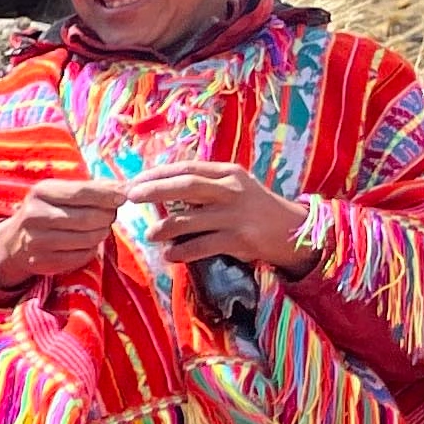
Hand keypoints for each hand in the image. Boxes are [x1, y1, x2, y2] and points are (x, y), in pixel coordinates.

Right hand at [0, 180, 116, 285]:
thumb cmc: (49, 210)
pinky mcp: (41, 262)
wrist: (15, 241)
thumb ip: (93, 188)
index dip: (107, 195)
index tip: (123, 197)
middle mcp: (35, 215)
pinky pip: (81, 257)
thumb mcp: (62, 192)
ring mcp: (36, 241)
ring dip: (101, 234)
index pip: (82, 192)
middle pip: (88, 218)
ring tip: (98, 229)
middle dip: (107, 217)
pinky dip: (90, 250)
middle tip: (109, 217)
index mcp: (41, 192)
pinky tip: (85, 244)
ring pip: (87, 239)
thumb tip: (127, 188)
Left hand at [129, 163, 315, 274]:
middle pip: (185, 186)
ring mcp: (234, 215)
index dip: (157, 174)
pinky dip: (181, 252)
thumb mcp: (233, 188)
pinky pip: (201, 246)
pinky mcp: (238, 239)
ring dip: (162, 228)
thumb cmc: (253, 208)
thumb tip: (158, 190)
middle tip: (130, 197)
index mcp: (228, 173)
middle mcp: (231, 190)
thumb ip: (204, 187)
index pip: (186, 168)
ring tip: (150, 234)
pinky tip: (170, 255)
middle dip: (153, 190)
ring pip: (188, 219)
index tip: (133, 181)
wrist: (293, 230)